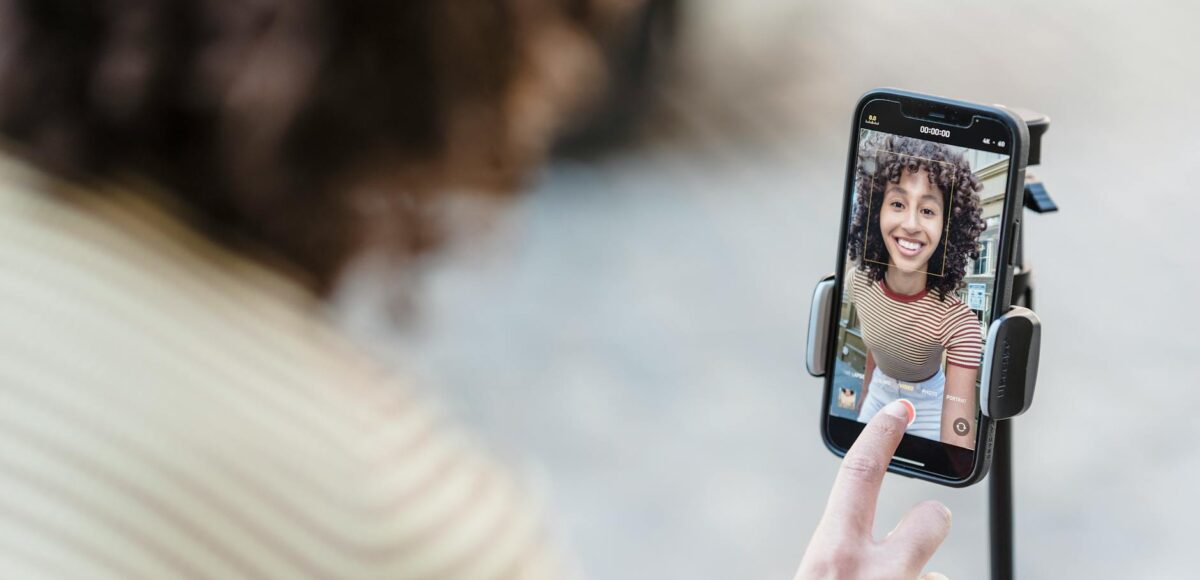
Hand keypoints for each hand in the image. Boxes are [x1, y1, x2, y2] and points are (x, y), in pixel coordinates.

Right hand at [795, 400, 951, 579]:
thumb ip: (829, 562)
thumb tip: (843, 558)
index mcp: (831, 556)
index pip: (860, 474)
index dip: (882, 436)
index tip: (899, 412)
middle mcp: (875, 574)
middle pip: (931, 518)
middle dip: (933, 514)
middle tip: (928, 517)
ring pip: (934, 574)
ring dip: (917, 579)